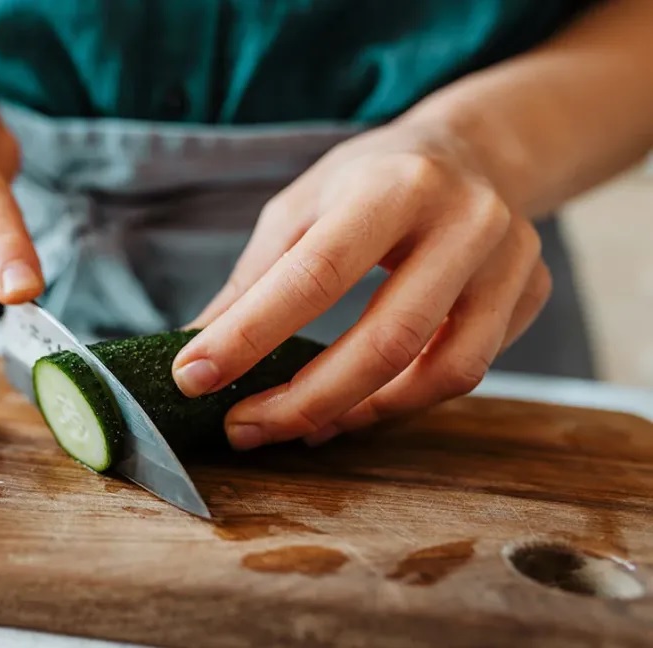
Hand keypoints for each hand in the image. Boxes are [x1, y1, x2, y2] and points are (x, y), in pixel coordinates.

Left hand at [172, 120, 552, 449]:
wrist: (474, 150)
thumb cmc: (371, 180)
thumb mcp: (301, 208)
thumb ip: (253, 281)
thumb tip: (194, 353)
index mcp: (392, 185)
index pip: (315, 275)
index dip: (249, 335)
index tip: (193, 377)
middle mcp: (464, 221)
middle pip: (386, 339)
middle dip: (303, 400)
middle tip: (241, 427)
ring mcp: (510, 261)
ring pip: (441, 372)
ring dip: (357, 413)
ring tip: (296, 426)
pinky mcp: (531, 295)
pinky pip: (465, 371)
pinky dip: (401, 402)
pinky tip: (353, 407)